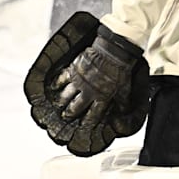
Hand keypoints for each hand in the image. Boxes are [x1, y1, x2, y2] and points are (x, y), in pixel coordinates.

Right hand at [54, 25, 143, 139]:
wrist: (113, 52)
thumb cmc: (120, 69)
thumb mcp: (125, 88)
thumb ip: (123, 101)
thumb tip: (125, 111)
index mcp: (101, 97)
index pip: (93, 114)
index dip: (88, 121)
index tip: (83, 126)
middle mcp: (87, 92)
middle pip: (75, 107)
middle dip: (70, 114)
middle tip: (66, 117)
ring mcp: (79, 82)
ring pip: (66, 96)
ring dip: (62, 101)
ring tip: (59, 105)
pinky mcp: (73, 71)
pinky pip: (61, 79)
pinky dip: (56, 83)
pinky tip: (53, 87)